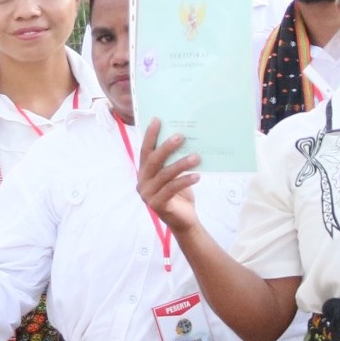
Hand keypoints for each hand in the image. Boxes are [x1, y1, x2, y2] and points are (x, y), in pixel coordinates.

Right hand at [137, 118, 199, 233]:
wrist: (184, 221)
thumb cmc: (180, 194)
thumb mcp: (175, 175)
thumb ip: (173, 161)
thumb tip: (184, 137)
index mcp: (144, 172)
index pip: (145, 151)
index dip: (150, 135)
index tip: (157, 119)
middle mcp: (142, 182)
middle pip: (153, 160)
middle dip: (166, 147)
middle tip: (181, 136)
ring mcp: (147, 194)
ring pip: (164, 174)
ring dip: (181, 164)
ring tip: (196, 157)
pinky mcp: (157, 204)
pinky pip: (171, 188)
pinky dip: (185, 181)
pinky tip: (197, 175)